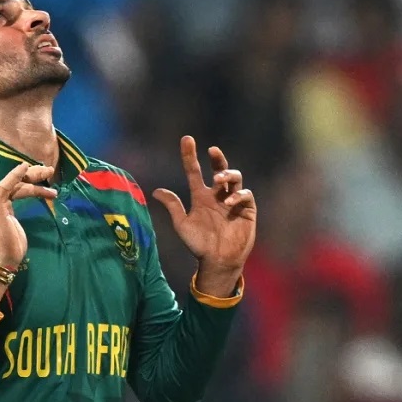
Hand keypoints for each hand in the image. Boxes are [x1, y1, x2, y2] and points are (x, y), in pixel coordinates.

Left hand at [0, 143, 56, 268]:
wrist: (5, 256)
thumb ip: (8, 186)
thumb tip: (21, 167)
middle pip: (11, 178)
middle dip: (27, 171)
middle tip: (46, 168)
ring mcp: (4, 203)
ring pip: (21, 186)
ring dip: (36, 184)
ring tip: (52, 179)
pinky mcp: (13, 210)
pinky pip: (24, 195)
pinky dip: (37, 193)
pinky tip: (49, 193)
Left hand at [152, 137, 256, 289]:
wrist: (217, 262)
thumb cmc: (199, 245)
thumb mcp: (182, 224)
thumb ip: (173, 206)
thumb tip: (155, 191)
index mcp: (201, 196)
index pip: (194, 171)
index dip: (190, 155)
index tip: (186, 139)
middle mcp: (218, 195)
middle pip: (220, 169)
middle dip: (217, 158)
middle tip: (212, 151)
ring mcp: (233, 201)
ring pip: (235, 178)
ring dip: (227, 174)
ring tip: (218, 180)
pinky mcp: (247, 210)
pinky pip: (246, 195)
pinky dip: (238, 195)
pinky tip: (229, 202)